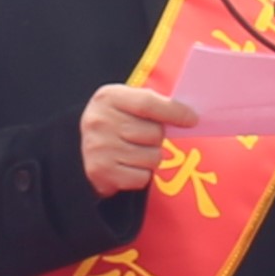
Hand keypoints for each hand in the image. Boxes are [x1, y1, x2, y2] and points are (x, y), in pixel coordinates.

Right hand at [80, 84, 199, 197]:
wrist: (82, 150)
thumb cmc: (115, 123)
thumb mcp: (127, 103)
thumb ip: (154, 104)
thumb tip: (190, 116)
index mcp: (108, 97)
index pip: (147, 103)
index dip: (174, 112)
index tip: (192, 119)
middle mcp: (100, 121)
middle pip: (154, 133)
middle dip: (158, 138)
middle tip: (144, 137)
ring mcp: (99, 148)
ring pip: (152, 158)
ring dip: (150, 158)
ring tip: (134, 153)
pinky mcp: (101, 173)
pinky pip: (142, 178)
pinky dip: (141, 175)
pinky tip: (127, 167)